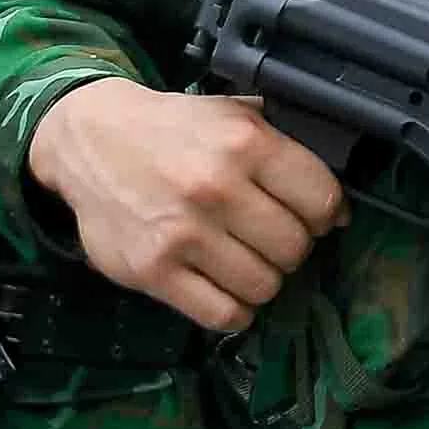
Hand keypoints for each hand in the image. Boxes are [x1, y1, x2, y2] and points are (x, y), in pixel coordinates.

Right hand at [28, 78, 345, 333]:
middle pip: (295, 248)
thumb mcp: (231, 113)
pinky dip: (234, 310)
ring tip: (245, 261)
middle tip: (271, 238)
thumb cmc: (172, 128)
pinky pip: (222, 315)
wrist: (90, 140)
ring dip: (262, 280)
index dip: (325, 214)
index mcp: (244, 142)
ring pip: (263, 286)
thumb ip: (283, 146)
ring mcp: (183, 233)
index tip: (312, 217)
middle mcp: (216, 187)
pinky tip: (225, 288)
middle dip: (291, 248)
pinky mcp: (153, 271)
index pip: (321, 199)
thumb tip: (338, 204)